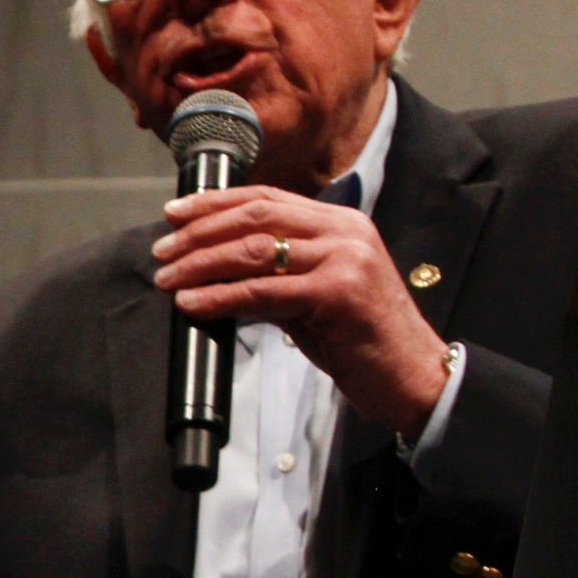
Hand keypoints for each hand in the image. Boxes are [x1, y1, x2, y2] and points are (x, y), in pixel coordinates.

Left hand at [152, 186, 447, 436]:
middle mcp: (344, 232)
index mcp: (340, 224)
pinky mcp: (337, 293)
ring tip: (168, 278)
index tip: (176, 214)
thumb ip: (276, 277)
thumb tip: (217, 274)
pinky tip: (193, 303)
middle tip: (163, 251)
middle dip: (199, 232)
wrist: (415, 379)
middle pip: (255, 217)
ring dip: (201, 264)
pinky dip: (220, 297)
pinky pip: (263, 291)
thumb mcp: (317, 298)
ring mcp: (343, 259)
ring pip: (254, 250)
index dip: (216, 203)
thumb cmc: (364, 343)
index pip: (267, 198)